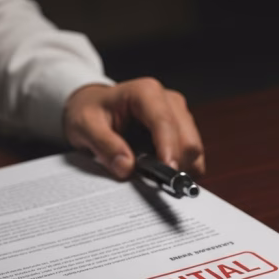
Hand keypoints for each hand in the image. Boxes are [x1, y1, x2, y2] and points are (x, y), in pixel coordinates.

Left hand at [64, 78, 204, 178]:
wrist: (94, 106)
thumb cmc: (89, 112)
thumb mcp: (84, 126)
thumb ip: (104, 146)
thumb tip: (127, 168)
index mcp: (146, 93)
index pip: (165, 123)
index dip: (169, 150)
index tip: (168, 173)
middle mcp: (170, 101)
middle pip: (188, 140)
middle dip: (177, 165)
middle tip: (158, 185)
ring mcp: (180, 115)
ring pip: (194, 150)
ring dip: (181, 169)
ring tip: (156, 178)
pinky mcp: (184, 130)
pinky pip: (193, 156)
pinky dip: (182, 169)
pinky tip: (162, 172)